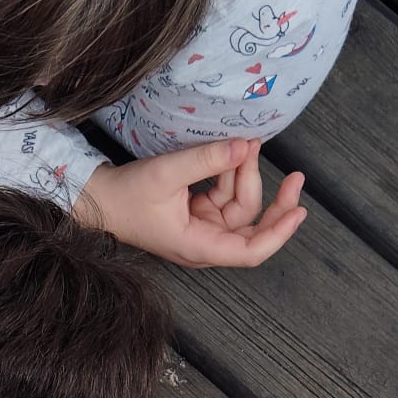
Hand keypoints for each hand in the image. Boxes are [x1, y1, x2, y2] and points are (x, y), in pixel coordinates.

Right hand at [86, 140, 306, 268]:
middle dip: (273, 201)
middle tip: (294, 176)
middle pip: (252, 228)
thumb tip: (245, 146)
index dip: (278, 234)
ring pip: (240, 207)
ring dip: (246, 177)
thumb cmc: (126, 196)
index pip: (250, 251)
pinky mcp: (198, 214)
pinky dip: (231, 175)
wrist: (99, 199)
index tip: (299, 211)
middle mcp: (205, 243)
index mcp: (198, 246)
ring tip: (246, 146)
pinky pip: (226, 197)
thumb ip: (207, 159)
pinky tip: (232, 154)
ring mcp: (203, 229)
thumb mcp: (166, 173)